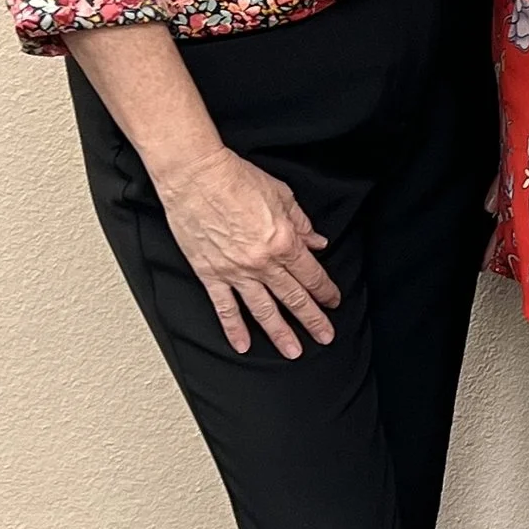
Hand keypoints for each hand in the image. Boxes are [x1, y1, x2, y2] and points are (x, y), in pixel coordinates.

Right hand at [158, 148, 340, 357]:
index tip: (333, 301)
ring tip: (294, 351)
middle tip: (325, 336)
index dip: (325, 290)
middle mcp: (262, 262)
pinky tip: (244, 345)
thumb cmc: (237, 179)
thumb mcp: (282, 195)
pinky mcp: (210, 274)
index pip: (311, 274)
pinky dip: (234, 329)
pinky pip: (224, 308)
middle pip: (293, 298)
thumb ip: (302, 223)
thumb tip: (318, 242)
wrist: (196, 176)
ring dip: (281, 333)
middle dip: (312, 319)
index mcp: (284, 241)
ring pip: (263, 310)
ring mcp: (235, 272)